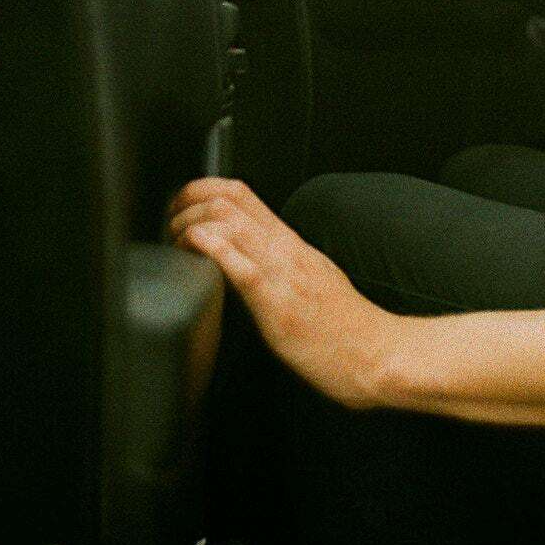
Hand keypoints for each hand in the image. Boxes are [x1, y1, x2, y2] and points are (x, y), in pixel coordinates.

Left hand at [168, 177, 394, 407]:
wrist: (376, 355)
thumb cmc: (346, 330)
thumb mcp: (312, 284)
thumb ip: (281, 269)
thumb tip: (248, 269)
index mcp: (291, 244)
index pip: (242, 193)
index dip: (201, 189)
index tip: (181, 207)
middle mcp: (285, 249)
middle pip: (229, 198)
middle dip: (186, 203)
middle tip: (168, 225)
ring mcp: (282, 272)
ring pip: (229, 221)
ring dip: (189, 224)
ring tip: (174, 243)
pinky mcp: (277, 302)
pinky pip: (240, 264)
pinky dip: (210, 247)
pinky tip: (193, 248)